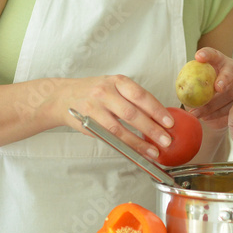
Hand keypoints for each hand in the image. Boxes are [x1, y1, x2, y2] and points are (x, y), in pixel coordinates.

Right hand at [55, 74, 174, 160]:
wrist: (63, 96)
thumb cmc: (93, 92)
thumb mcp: (113, 86)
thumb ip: (132, 99)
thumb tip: (158, 118)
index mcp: (117, 81)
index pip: (141, 95)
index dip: (157, 109)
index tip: (169, 122)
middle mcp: (105, 92)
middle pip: (132, 113)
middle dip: (152, 129)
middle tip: (166, 140)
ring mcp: (95, 108)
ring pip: (120, 128)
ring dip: (139, 142)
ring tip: (154, 151)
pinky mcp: (88, 123)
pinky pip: (109, 137)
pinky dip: (125, 146)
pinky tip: (136, 152)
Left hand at [184, 47, 232, 129]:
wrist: (219, 100)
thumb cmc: (205, 87)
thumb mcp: (198, 79)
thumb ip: (191, 79)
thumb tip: (181, 87)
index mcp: (221, 61)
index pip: (214, 55)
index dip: (207, 54)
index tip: (198, 57)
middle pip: (230, 74)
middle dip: (224, 80)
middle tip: (217, 87)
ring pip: (231, 94)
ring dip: (214, 104)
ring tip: (197, 112)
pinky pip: (231, 108)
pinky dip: (217, 113)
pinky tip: (205, 117)